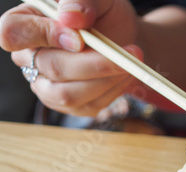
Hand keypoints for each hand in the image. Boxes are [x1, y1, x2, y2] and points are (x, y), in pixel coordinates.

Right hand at [0, 0, 142, 115]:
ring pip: (67, 94)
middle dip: (95, 63)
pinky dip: (113, 91)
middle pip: (51, 68)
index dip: (42, 35)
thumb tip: (71, 18)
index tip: (80, 37)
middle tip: (131, 52)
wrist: (124, 37)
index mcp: (26, 22)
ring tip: (130, 65)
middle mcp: (30, 57)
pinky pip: (87, 106)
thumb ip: (82, 1)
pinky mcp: (67, 104)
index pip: (11, 32)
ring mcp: (46, 84)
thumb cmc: (104, 14)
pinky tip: (125, 76)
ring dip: (106, 81)